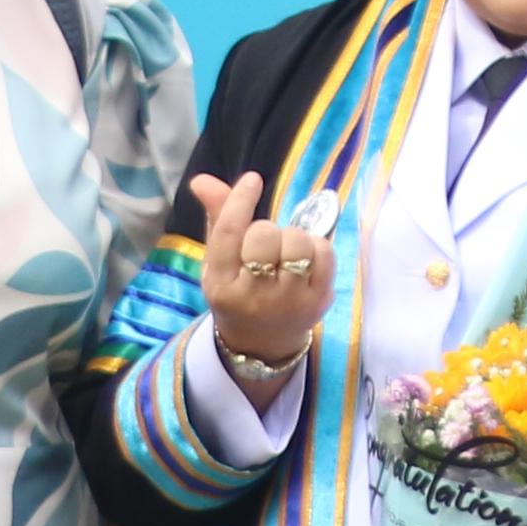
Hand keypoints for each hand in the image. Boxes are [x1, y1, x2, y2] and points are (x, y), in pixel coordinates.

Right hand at [189, 173, 333, 374]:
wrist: (262, 346)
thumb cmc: (239, 292)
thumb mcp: (219, 262)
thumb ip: (218, 218)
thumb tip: (203, 180)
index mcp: (220, 286)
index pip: (229, 233)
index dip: (240, 200)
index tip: (253, 180)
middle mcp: (252, 297)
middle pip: (264, 235)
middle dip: (267, 230)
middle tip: (266, 247)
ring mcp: (288, 302)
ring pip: (297, 242)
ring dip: (293, 238)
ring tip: (286, 254)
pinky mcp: (317, 302)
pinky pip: (324, 253)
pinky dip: (317, 247)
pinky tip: (307, 261)